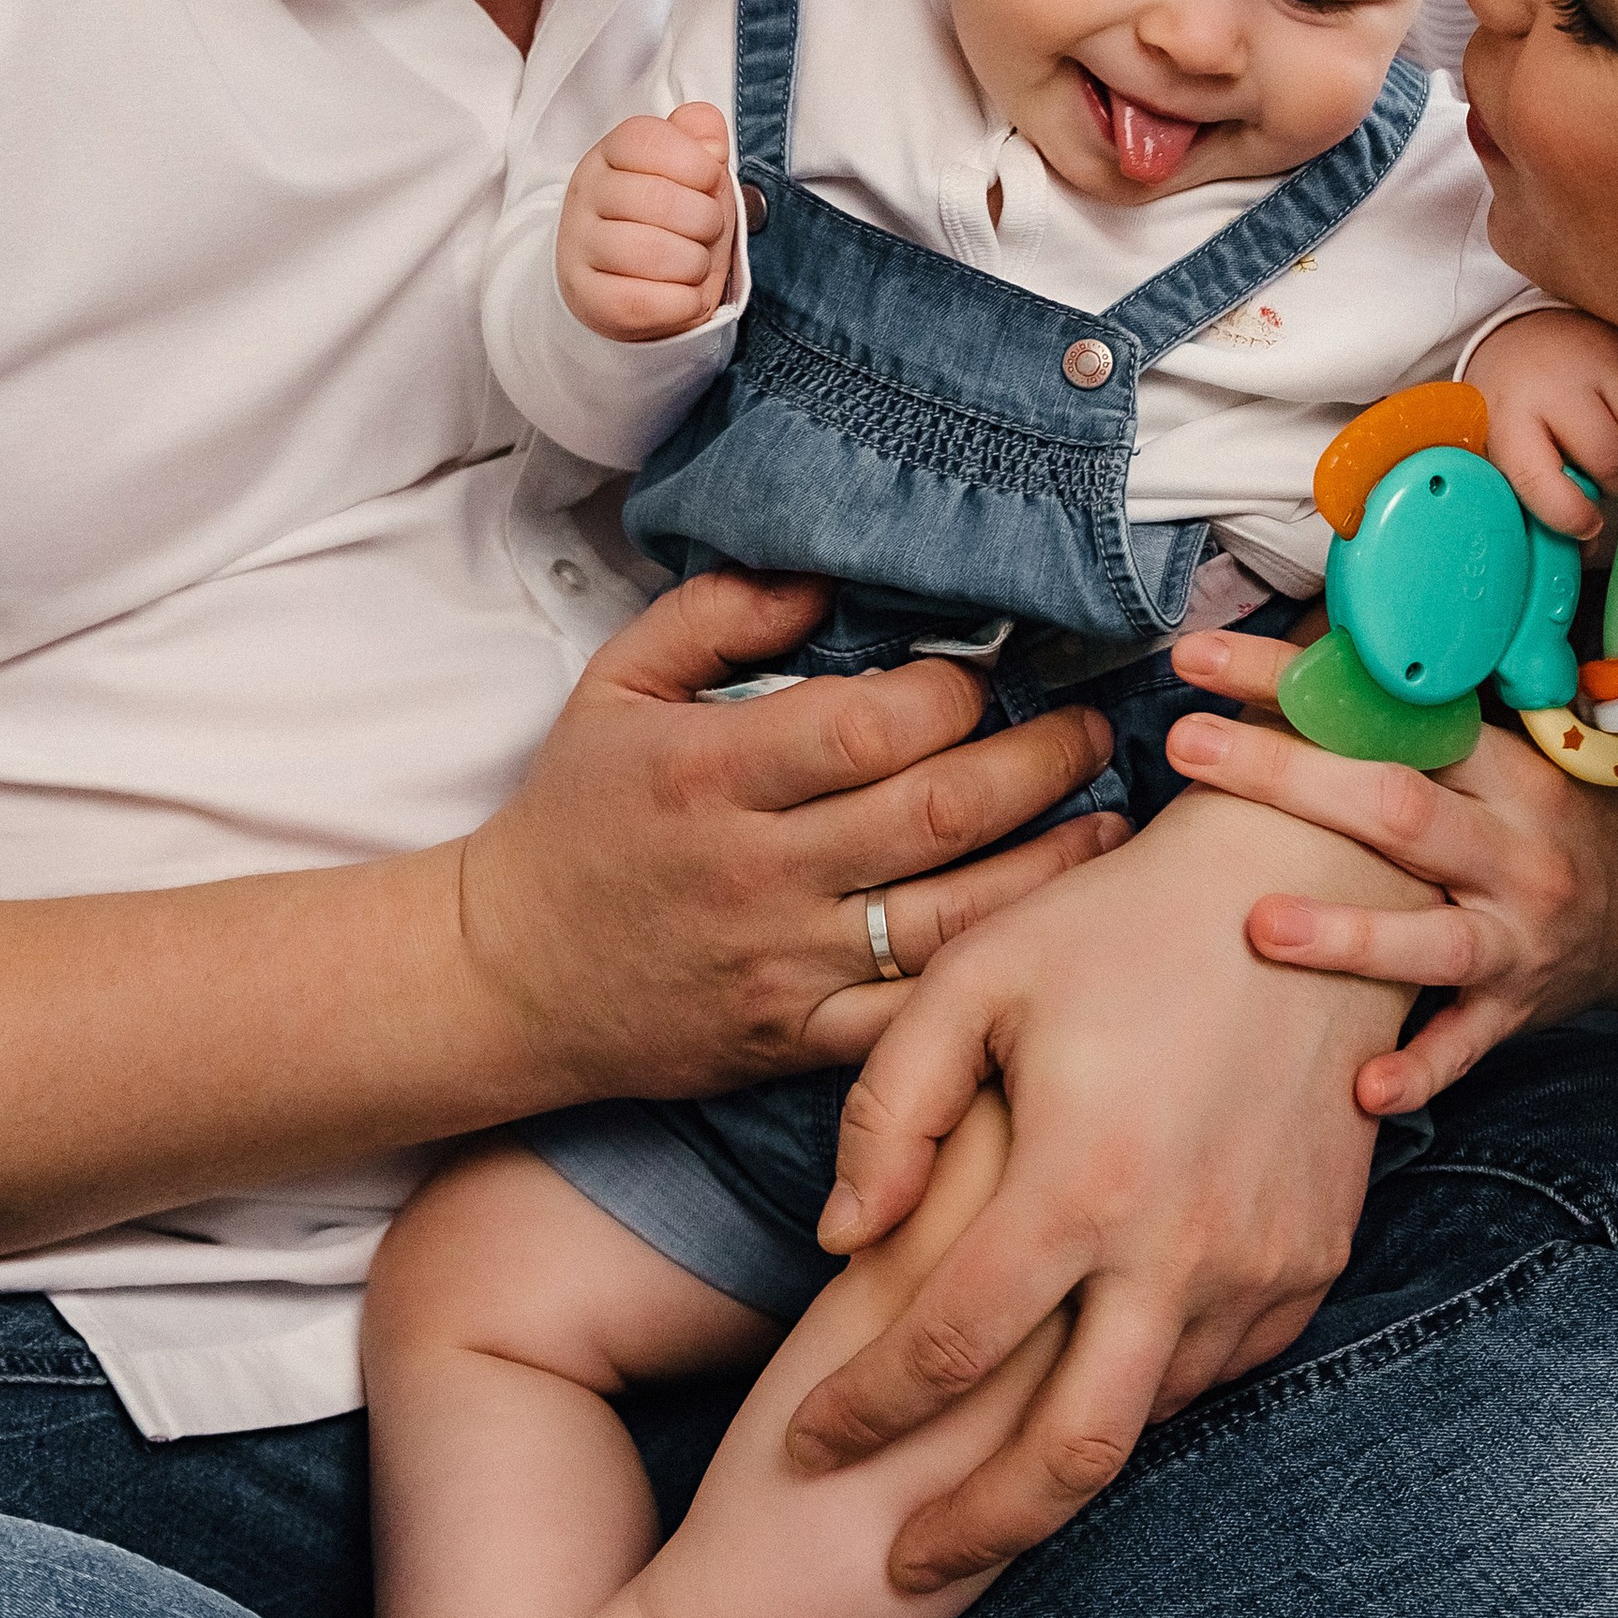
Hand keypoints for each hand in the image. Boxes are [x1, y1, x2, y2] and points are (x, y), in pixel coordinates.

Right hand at [457, 571, 1129, 1103]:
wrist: (505, 977)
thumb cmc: (574, 814)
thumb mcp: (617, 684)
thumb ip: (717, 612)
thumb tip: (826, 576)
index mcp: (713, 773)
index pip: (868, 729)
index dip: (952, 696)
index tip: (989, 675)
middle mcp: (756, 871)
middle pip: (935, 816)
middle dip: (1039, 765)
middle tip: (1095, 730)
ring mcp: (784, 965)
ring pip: (951, 920)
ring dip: (1050, 869)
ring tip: (1112, 824)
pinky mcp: (798, 1041)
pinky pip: (917, 1015)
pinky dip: (992, 976)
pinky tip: (1050, 935)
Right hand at [557, 103, 734, 340]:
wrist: (636, 288)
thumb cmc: (671, 226)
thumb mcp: (693, 176)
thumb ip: (703, 142)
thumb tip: (710, 134)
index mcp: (610, 155)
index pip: (649, 140)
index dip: (698, 163)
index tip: (710, 182)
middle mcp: (585, 196)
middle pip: (658, 198)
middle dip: (705, 219)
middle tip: (707, 231)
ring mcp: (579, 247)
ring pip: (652, 252)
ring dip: (694, 263)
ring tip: (693, 264)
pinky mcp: (588, 298)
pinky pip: (644, 302)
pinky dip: (683, 302)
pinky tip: (684, 294)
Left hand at [782, 785, 1429, 1587]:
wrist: (1313, 882)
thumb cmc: (1119, 918)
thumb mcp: (977, 978)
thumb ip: (891, 1109)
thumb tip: (838, 1240)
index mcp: (1080, 1177)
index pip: (943, 1349)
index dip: (858, 1414)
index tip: (803, 1441)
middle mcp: (1180, 1245)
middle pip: (1064, 1460)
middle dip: (967, 1532)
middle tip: (896, 1564)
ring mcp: (1261, 1262)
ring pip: (1148, 1422)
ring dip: (1058, 1467)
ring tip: (978, 1486)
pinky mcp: (1316, 1256)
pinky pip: (1222, 1369)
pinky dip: (1147, 1399)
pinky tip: (1088, 1386)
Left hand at [1162, 627, 1617, 1109]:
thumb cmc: (1540, 820)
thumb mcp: (1501, 756)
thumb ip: (1413, 720)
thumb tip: (1297, 650)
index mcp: (1506, 769)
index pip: (1395, 713)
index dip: (1297, 680)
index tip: (1201, 657)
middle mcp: (1516, 851)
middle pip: (1399, 809)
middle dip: (1288, 776)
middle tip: (1186, 745)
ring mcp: (1519, 938)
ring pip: (1434, 939)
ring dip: (1347, 937)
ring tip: (1261, 927)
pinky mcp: (1516, 1012)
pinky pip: (1465, 1046)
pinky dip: (1419, 1069)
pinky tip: (1362, 1089)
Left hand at [1464, 305, 1617, 540]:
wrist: (1529, 333)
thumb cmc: (1520, 404)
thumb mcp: (1507, 451)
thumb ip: (1539, 501)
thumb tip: (1588, 546)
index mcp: (1510, 415)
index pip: (1538, 479)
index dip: (1569, 517)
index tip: (1588, 526)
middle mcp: (1558, 382)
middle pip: (1612, 459)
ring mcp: (1606, 358)